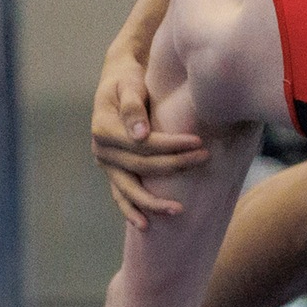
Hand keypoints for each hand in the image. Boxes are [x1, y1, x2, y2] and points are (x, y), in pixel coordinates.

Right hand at [92, 41, 206, 228]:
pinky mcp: (113, 171)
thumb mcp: (129, 85)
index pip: (144, 144)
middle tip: (205, 159)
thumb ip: (133, 107)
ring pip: (130, 189)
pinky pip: (121, 195)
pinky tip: (145, 225)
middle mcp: (102, 150)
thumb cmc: (128, 80)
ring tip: (178, 211)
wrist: (117, 81)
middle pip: (142, 166)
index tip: (199, 142)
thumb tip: (140, 137)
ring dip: (153, 202)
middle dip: (175, 165)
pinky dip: (131, 210)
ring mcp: (106, 164)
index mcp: (103, 129)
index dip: (171, 145)